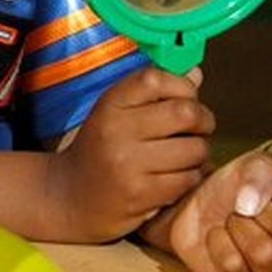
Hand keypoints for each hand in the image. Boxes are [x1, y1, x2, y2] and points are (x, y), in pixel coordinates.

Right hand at [46, 67, 213, 241]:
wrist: (69, 196)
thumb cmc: (99, 151)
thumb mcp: (115, 115)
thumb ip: (153, 94)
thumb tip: (195, 74)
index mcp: (109, 104)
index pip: (156, 79)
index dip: (183, 86)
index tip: (186, 98)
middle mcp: (115, 129)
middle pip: (185, 112)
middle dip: (203, 121)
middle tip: (197, 129)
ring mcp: (127, 163)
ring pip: (195, 149)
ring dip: (198, 154)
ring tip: (182, 157)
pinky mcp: (140, 193)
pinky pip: (189, 179)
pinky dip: (190, 178)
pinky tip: (173, 177)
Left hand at [143, 151, 271, 271]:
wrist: (195, 208)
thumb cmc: (237, 189)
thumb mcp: (253, 166)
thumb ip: (261, 173)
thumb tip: (251, 204)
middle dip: (260, 211)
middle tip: (248, 209)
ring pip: (265, 254)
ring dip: (238, 227)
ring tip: (233, 222)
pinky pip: (233, 265)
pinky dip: (217, 242)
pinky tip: (218, 236)